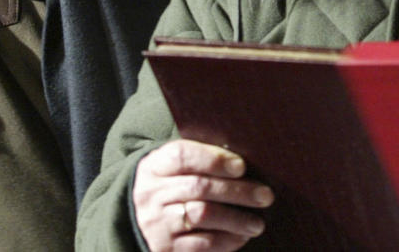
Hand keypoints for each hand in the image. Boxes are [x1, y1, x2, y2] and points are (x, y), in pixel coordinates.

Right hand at [133, 139, 273, 251]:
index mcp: (155, 166)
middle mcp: (152, 193)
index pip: (182, 156)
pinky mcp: (166, 249)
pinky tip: (241, 236)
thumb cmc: (168, 186)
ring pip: (202, 216)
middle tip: (265, 195)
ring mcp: (158, 223)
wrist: (134, 220)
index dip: (214, 160)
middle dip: (237, 191)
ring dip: (236, 219)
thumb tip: (242, 163)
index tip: (241, 166)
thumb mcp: (171, 168)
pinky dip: (226, 241)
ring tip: (258, 222)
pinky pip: (201, 244)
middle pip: (198, 187)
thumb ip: (199, 160)